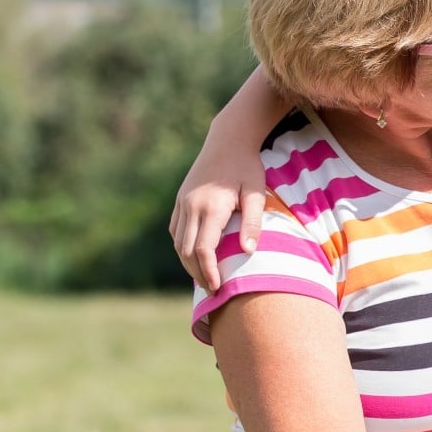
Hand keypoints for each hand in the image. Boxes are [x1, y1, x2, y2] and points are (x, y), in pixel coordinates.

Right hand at [169, 148, 267, 291]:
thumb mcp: (256, 192)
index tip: (218, 288)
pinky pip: (175, 230)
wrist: (228, 140)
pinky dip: (182, 247)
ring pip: (178, 242)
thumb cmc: (247, 167)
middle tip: (212, 291)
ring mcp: (182, 202)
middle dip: (198, 273)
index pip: (203, 249)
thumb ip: (252, 221)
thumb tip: (247, 252)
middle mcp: (191, 206)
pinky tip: (195, 256)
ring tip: (204, 278)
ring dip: (188, 263)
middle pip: (186, 250)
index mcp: (210, 207)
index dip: (208, 271)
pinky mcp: (180, 199)